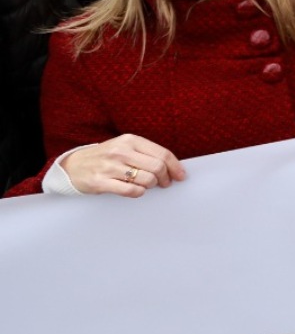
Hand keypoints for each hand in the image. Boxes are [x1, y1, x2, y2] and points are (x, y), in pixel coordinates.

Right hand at [62, 135, 185, 196]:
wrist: (73, 166)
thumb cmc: (105, 157)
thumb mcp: (125, 147)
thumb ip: (146, 153)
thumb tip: (173, 167)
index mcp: (130, 140)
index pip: (162, 153)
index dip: (175, 167)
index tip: (181, 176)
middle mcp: (120, 151)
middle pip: (157, 167)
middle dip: (164, 178)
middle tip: (163, 184)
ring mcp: (109, 166)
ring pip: (146, 179)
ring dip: (150, 186)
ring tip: (146, 185)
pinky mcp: (100, 182)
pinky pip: (131, 191)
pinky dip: (138, 193)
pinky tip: (135, 190)